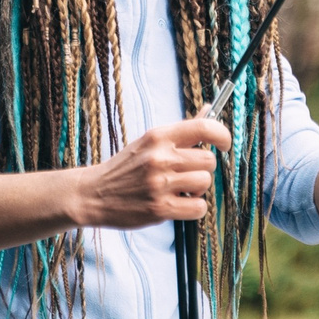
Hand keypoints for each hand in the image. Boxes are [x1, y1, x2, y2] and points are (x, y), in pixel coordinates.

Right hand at [72, 117, 234, 228]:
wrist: (93, 194)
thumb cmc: (126, 168)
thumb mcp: (149, 142)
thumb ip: (181, 131)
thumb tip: (208, 110)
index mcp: (158, 137)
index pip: (204, 127)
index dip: (222, 135)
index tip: (225, 144)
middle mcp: (160, 157)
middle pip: (208, 160)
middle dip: (203, 169)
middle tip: (186, 174)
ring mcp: (160, 184)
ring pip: (205, 183)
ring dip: (197, 189)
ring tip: (179, 190)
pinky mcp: (160, 208)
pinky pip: (199, 208)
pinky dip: (194, 208)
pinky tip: (179, 204)